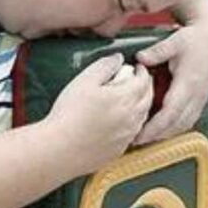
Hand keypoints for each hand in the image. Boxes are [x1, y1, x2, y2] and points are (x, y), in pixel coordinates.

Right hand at [44, 53, 153, 175]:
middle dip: (146, 86)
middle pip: (148, 98)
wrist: (59, 149)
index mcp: (125, 98)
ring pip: (143, 116)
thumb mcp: (84, 81)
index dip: (142, 71)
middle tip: (138, 80)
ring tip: (132, 97)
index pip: (143, 81)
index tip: (138, 67)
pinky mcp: (119, 149)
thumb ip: (104, 66)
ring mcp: (127, 136)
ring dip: (142, 104)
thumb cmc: (69, 114)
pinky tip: (122, 119)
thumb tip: (118, 59)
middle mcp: (131, 117)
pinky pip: (133, 132)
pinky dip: (134, 121)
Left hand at [134, 19, 207, 144]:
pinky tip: (162, 128)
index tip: (139, 136)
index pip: (170, 113)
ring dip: (165, 133)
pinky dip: (175, 127)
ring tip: (146, 137)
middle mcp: (196, 95)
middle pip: (176, 125)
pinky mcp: (201, 99)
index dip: (154, 128)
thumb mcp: (174, 41)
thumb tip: (140, 59)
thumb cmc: (195, 39)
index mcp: (188, 84)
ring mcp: (200, 99)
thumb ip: (157, 52)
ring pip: (183, 125)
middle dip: (156, 136)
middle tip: (135, 141)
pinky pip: (188, 120)